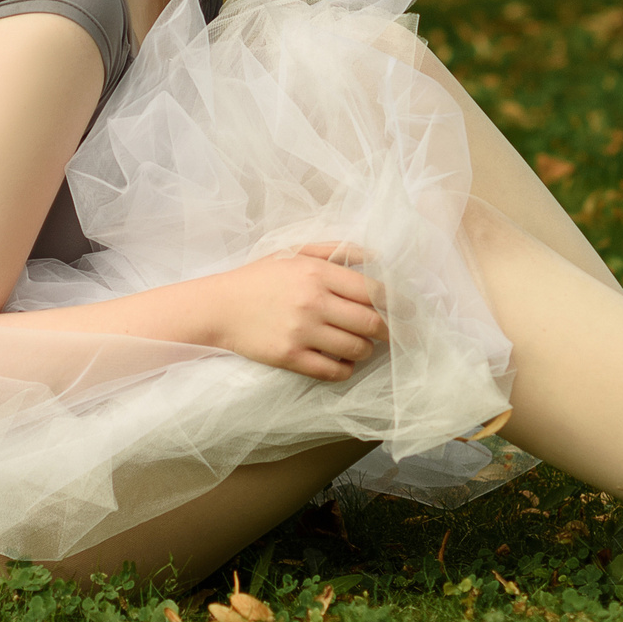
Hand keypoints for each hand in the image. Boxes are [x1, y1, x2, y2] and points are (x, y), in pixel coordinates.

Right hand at [212, 243, 387, 381]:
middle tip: (390, 333)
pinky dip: (346, 369)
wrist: (219, 306)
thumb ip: (336, 251)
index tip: (403, 311)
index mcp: (318, 273)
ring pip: (355, 348)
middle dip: (388, 330)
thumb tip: (377, 255)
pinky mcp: (289, 356)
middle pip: (371, 322)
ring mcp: (301, 331)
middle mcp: (313, 301)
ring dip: (366, 350)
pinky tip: (344, 363)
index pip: (373, 290)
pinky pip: (332, 370)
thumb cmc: (260, 278)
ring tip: (362, 346)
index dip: (394, 303)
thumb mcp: (295, 253)